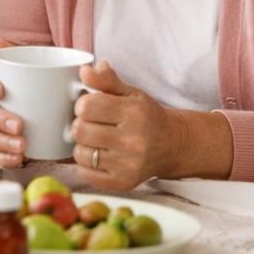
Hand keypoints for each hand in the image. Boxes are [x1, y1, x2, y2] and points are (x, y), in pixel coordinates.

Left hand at [71, 61, 176, 189]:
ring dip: (82, 146)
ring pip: (80, 153)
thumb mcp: (130, 93)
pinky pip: (86, 174)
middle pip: (80, 130)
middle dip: (80, 124)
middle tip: (91, 124)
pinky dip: (86, 165)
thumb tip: (85, 71)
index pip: (87, 106)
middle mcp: (134, 141)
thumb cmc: (147, 117)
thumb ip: (106, 80)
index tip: (90, 106)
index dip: (83, 105)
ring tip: (95, 141)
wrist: (173, 145)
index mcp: (134, 113)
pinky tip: (98, 156)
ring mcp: (129, 164)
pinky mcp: (124, 182)